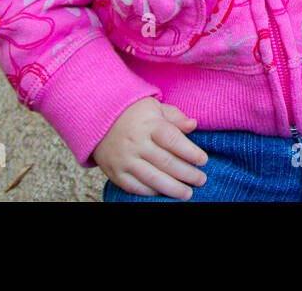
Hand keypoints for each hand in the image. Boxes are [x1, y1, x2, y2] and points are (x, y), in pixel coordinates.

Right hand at [91, 98, 207, 199]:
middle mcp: (136, 142)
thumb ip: (175, 116)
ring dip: (172, 188)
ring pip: (151, 178)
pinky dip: (151, 192)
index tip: (204, 160)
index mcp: (149, 124)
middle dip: (186, 173)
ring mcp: (124, 159)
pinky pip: (134, 186)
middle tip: (201, 180)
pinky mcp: (115, 172)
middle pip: (165, 161)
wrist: (98, 121)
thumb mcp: (155, 107)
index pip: (172, 139)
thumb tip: (193, 125)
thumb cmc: (134, 114)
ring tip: (187, 193)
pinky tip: (164, 194)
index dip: (190, 152)